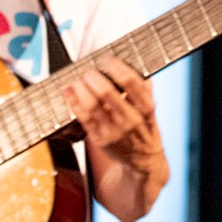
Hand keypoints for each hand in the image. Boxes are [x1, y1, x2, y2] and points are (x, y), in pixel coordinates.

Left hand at [62, 55, 164, 176]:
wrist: (143, 161)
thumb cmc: (145, 129)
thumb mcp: (151, 110)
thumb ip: (145, 89)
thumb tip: (136, 65)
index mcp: (146, 109)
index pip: (132, 83)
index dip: (118, 68)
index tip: (108, 59)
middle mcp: (131, 120)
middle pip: (108, 94)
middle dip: (94, 78)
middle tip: (88, 71)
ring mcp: (114, 131)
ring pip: (92, 106)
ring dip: (80, 89)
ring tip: (77, 81)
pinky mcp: (100, 140)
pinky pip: (83, 118)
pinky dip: (74, 102)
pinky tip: (69, 92)